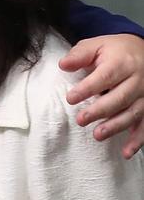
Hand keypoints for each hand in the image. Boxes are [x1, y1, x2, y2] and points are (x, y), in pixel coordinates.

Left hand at [59, 34, 143, 158]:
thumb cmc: (116, 51)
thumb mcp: (98, 45)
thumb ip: (80, 55)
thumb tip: (63, 65)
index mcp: (122, 63)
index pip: (105, 76)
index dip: (88, 88)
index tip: (70, 98)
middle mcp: (137, 80)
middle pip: (120, 97)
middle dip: (100, 110)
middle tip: (81, 120)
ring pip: (133, 113)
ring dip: (116, 126)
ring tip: (97, 135)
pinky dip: (137, 140)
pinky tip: (126, 153)